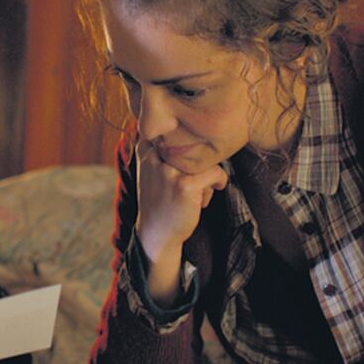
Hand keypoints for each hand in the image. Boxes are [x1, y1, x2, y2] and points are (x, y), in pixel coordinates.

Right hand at [134, 140, 227, 304]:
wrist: (156, 232)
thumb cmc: (159, 200)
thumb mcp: (151, 170)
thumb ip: (161, 150)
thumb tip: (193, 130)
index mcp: (145, 150)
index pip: (175, 132)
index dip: (187, 144)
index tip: (188, 160)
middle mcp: (154, 157)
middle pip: (194, 144)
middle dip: (199, 161)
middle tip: (194, 179)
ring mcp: (169, 171)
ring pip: (205, 158)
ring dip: (207, 173)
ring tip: (200, 190)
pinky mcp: (185, 185)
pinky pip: (215, 172)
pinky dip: (218, 181)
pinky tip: (210, 193)